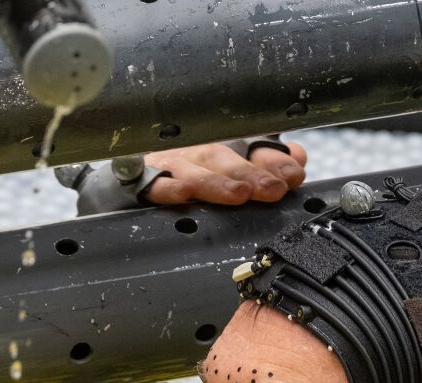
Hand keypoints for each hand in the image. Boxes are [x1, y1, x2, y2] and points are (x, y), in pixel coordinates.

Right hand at [144, 140, 307, 205]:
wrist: (122, 182)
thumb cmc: (182, 175)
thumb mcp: (227, 170)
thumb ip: (264, 165)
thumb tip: (298, 158)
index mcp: (219, 149)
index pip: (250, 149)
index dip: (272, 161)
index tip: (293, 175)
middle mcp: (195, 153)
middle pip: (224, 157)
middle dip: (249, 174)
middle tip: (272, 189)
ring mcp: (167, 167)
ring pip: (194, 170)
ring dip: (216, 182)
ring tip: (237, 194)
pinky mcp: (139, 182)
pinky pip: (152, 184)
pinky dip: (166, 187)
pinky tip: (181, 193)